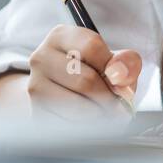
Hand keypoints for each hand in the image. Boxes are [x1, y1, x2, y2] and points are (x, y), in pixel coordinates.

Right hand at [26, 25, 140, 121]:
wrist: (64, 95)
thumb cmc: (93, 74)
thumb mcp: (114, 61)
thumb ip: (126, 62)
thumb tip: (120, 76)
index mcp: (61, 36)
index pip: (92, 47)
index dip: (114, 67)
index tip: (121, 81)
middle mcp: (41, 57)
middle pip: (86, 80)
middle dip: (110, 98)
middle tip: (118, 105)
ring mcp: (35, 85)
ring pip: (77, 106)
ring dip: (100, 115)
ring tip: (104, 112)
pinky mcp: (35, 111)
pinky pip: (69, 124)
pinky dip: (86, 127)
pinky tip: (88, 120)